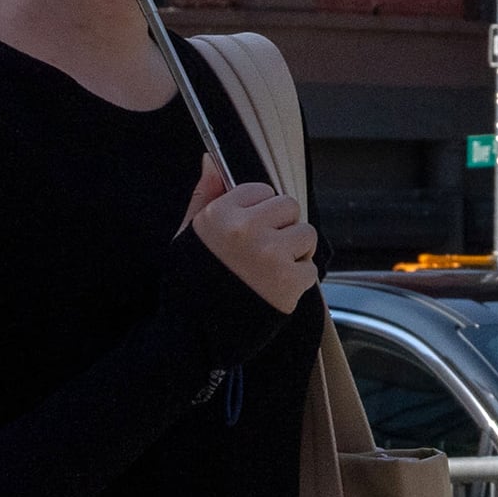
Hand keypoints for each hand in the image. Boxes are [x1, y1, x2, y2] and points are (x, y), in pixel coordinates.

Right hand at [186, 157, 317, 313]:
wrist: (194, 336)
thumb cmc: (190, 285)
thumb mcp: (188, 236)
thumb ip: (204, 196)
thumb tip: (212, 160)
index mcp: (219, 215)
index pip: (261, 189)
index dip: (258, 210)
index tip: (248, 230)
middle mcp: (246, 230)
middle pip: (288, 207)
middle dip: (280, 228)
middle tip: (261, 251)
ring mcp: (270, 255)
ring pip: (306, 234)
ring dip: (294, 252)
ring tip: (269, 270)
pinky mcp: (288, 281)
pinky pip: (310, 268)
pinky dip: (297, 281)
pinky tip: (274, 289)